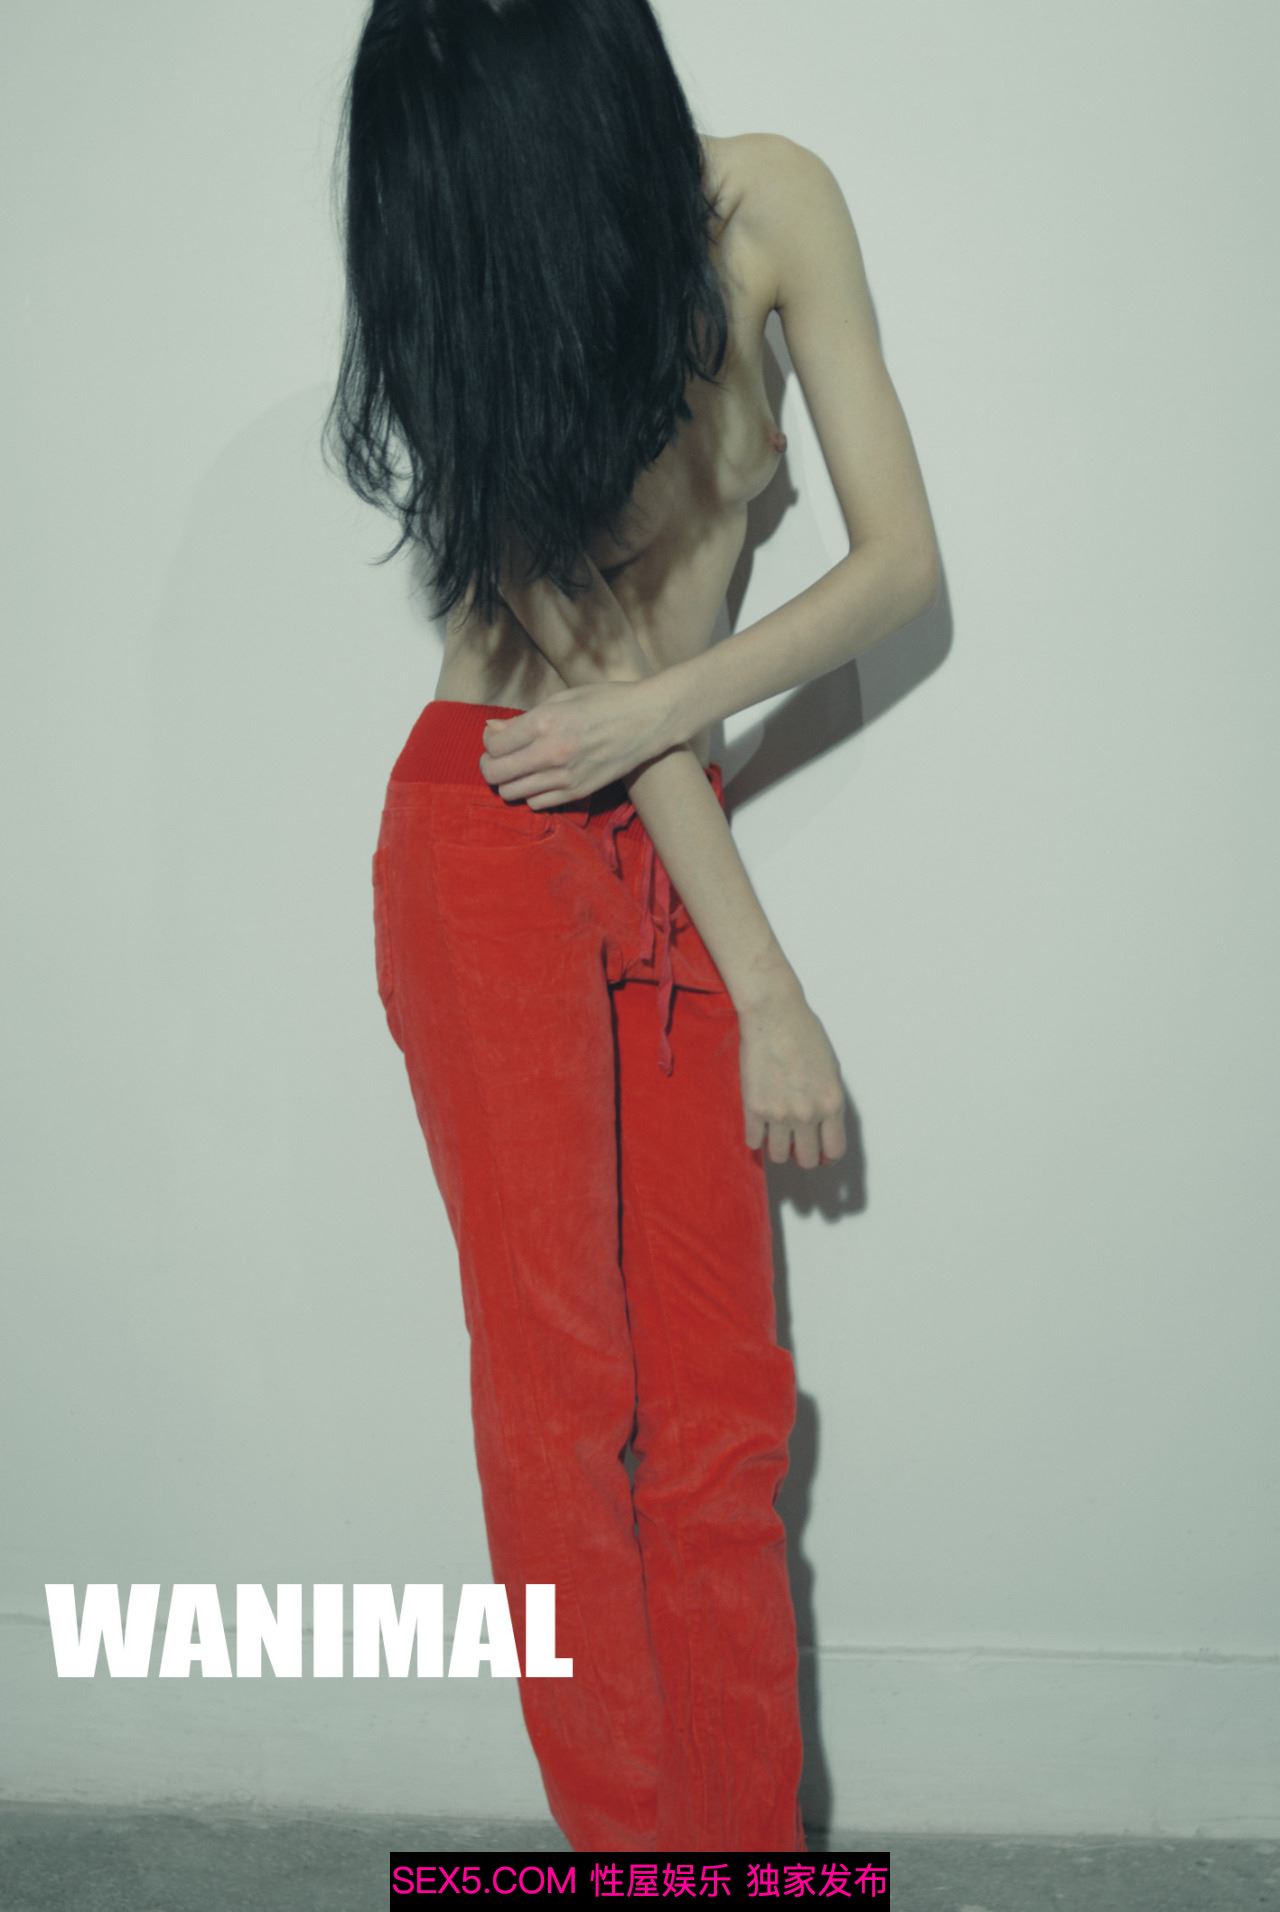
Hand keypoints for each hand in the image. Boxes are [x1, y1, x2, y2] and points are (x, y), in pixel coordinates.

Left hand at [477, 679, 675, 805]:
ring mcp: (566, 776)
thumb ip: (524, 719)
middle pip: (495, 774)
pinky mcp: (579, 792)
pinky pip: (537, 804)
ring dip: (510, 782)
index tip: (498, 737)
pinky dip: (532, 794)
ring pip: (512, 793)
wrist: (649, 720)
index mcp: (545, 722)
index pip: (494, 745)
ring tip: (521, 769)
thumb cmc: (606, 701)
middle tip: (500, 757)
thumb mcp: (561, 699)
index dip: (489, 742)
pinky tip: (541, 779)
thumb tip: (491, 730)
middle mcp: (552, 752)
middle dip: (490, 766)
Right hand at [737, 977, 847, 1169]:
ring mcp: (779, 1114)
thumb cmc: (805, 1035)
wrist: (774, 1016)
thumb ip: (828, 1100)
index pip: (834, 1150)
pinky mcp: (754, 1108)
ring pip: (779, 1156)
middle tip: (796, 1144)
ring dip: (778, 1149)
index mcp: (831, 1104)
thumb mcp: (831, 1069)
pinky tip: (758, 1125)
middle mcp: (808, 1114)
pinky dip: (756, 1138)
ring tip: (775, 1135)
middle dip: (803, 1155)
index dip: (827, 1155)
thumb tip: (822, 1124)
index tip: (820, 1151)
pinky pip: (754, 1142)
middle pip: (808, 1160)